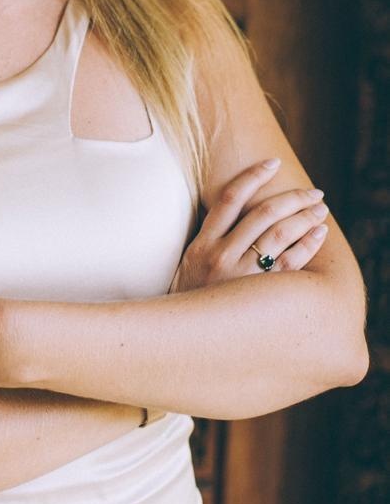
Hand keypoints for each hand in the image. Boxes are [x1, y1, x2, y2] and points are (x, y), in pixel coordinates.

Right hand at [171, 159, 328, 292]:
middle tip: (314, 193)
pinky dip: (308, 245)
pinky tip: (318, 234)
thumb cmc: (190, 301)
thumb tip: (235, 213)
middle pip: (262, 215)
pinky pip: (290, 264)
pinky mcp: (258, 297)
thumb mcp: (189, 266)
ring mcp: (240, 278)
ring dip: (305, 217)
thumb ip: (209, 241)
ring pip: (279, 235)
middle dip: (293, 198)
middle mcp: (220, 257)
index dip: (253, 176)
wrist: (182, 341)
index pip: (229, 199)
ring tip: (320, 210)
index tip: (273, 162)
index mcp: (201, 245)